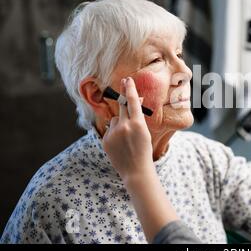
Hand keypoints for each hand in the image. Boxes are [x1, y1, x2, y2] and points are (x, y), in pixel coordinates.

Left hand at [102, 77, 177, 241]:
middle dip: (123, 96)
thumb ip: (138, 118)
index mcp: (138, 124)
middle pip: (122, 106)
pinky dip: (114, 133)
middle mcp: (124, 126)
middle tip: (123, 84)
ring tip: (127, 138)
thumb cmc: (144, 151)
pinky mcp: (105, 140)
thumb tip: (134, 103)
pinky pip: (109, 129)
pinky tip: (120, 144)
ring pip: (115, 119)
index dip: (130, 89)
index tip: (127, 80)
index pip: (132, 102)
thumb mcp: (145, 132)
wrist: (136, 171)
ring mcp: (113, 133)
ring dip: (120, 123)